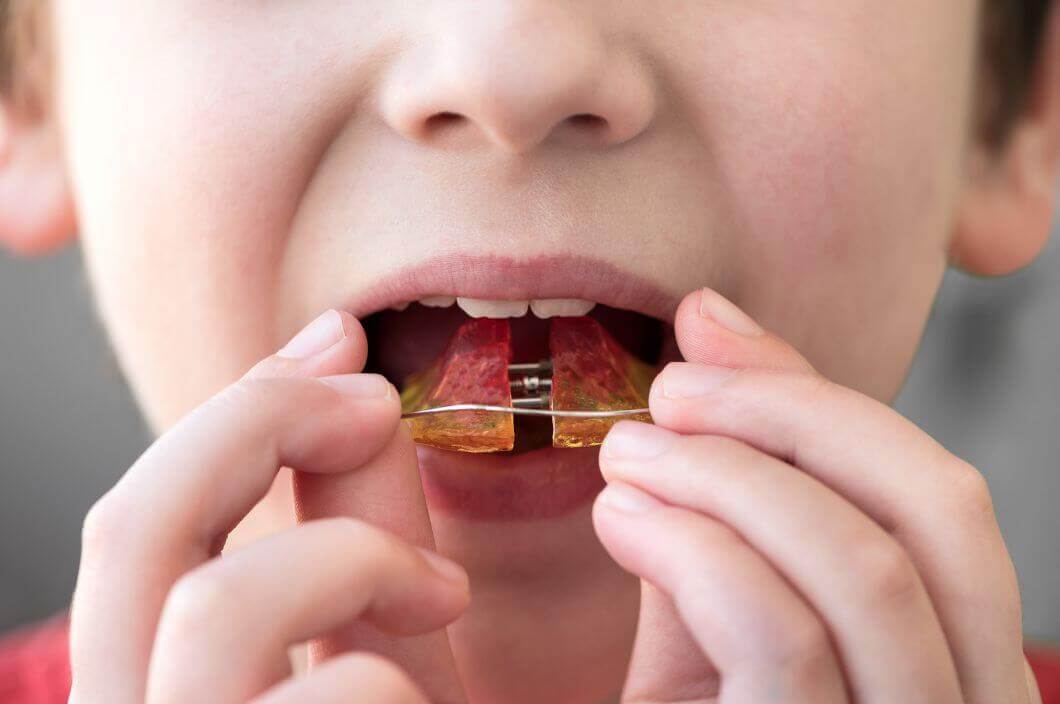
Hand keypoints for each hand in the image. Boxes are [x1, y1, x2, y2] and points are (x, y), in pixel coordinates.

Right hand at [68, 310, 468, 703]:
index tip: (340, 339)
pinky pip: (344, 691)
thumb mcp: (385, 651)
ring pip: (218, 606)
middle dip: (261, 420)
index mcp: (151, 684)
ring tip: (446, 595)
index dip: (238, 407)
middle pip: (132, 530)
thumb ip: (358, 545)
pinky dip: (406, 684)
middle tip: (377, 400)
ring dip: (362, 562)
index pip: (142, 520)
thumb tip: (357, 395)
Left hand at [593, 289, 1040, 703]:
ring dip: (727, 475)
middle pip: (940, 508)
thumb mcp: (718, 596)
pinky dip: (692, 545)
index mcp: (950, 656)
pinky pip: (779, 633)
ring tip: (624, 457)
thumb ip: (737, 475)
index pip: (937, 496)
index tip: (704, 343)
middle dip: (795, 416)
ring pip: (867, 568)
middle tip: (671, 393)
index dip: (823, 396)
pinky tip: (620, 520)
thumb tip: (715, 315)